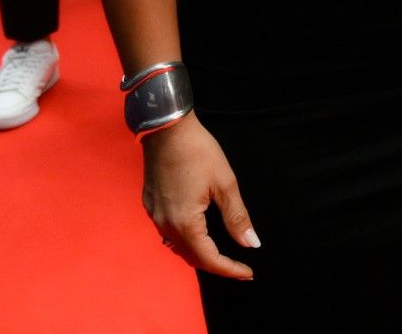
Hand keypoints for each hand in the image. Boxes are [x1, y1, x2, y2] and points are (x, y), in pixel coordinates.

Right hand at [142, 115, 258, 279]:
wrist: (166, 127)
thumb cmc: (198, 151)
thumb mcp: (224, 183)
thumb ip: (237, 217)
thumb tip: (251, 244)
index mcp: (185, 223)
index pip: (209, 259)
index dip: (230, 269)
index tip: (248, 273)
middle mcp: (165, 224)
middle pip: (192, 257)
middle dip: (216, 265)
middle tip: (239, 266)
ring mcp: (154, 215)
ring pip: (177, 247)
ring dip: (199, 254)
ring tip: (222, 253)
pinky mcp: (150, 204)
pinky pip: (167, 232)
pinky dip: (185, 240)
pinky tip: (198, 233)